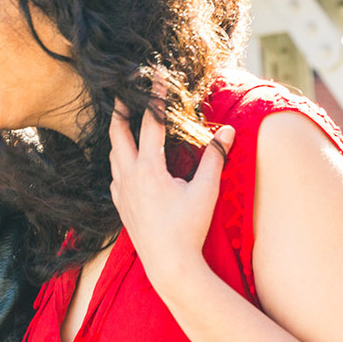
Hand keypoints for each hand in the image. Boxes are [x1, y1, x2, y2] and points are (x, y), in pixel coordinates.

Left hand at [108, 95, 234, 294]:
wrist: (169, 264)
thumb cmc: (188, 228)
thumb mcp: (206, 191)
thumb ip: (215, 158)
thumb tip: (229, 130)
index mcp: (148, 168)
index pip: (150, 124)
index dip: (154, 98)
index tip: (154, 77)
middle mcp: (128, 176)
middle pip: (118, 134)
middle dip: (120, 111)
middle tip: (121, 92)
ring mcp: (120, 191)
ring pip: (113, 154)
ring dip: (117, 135)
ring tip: (121, 122)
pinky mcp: (119, 204)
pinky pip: (114, 174)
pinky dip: (118, 160)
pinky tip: (125, 161)